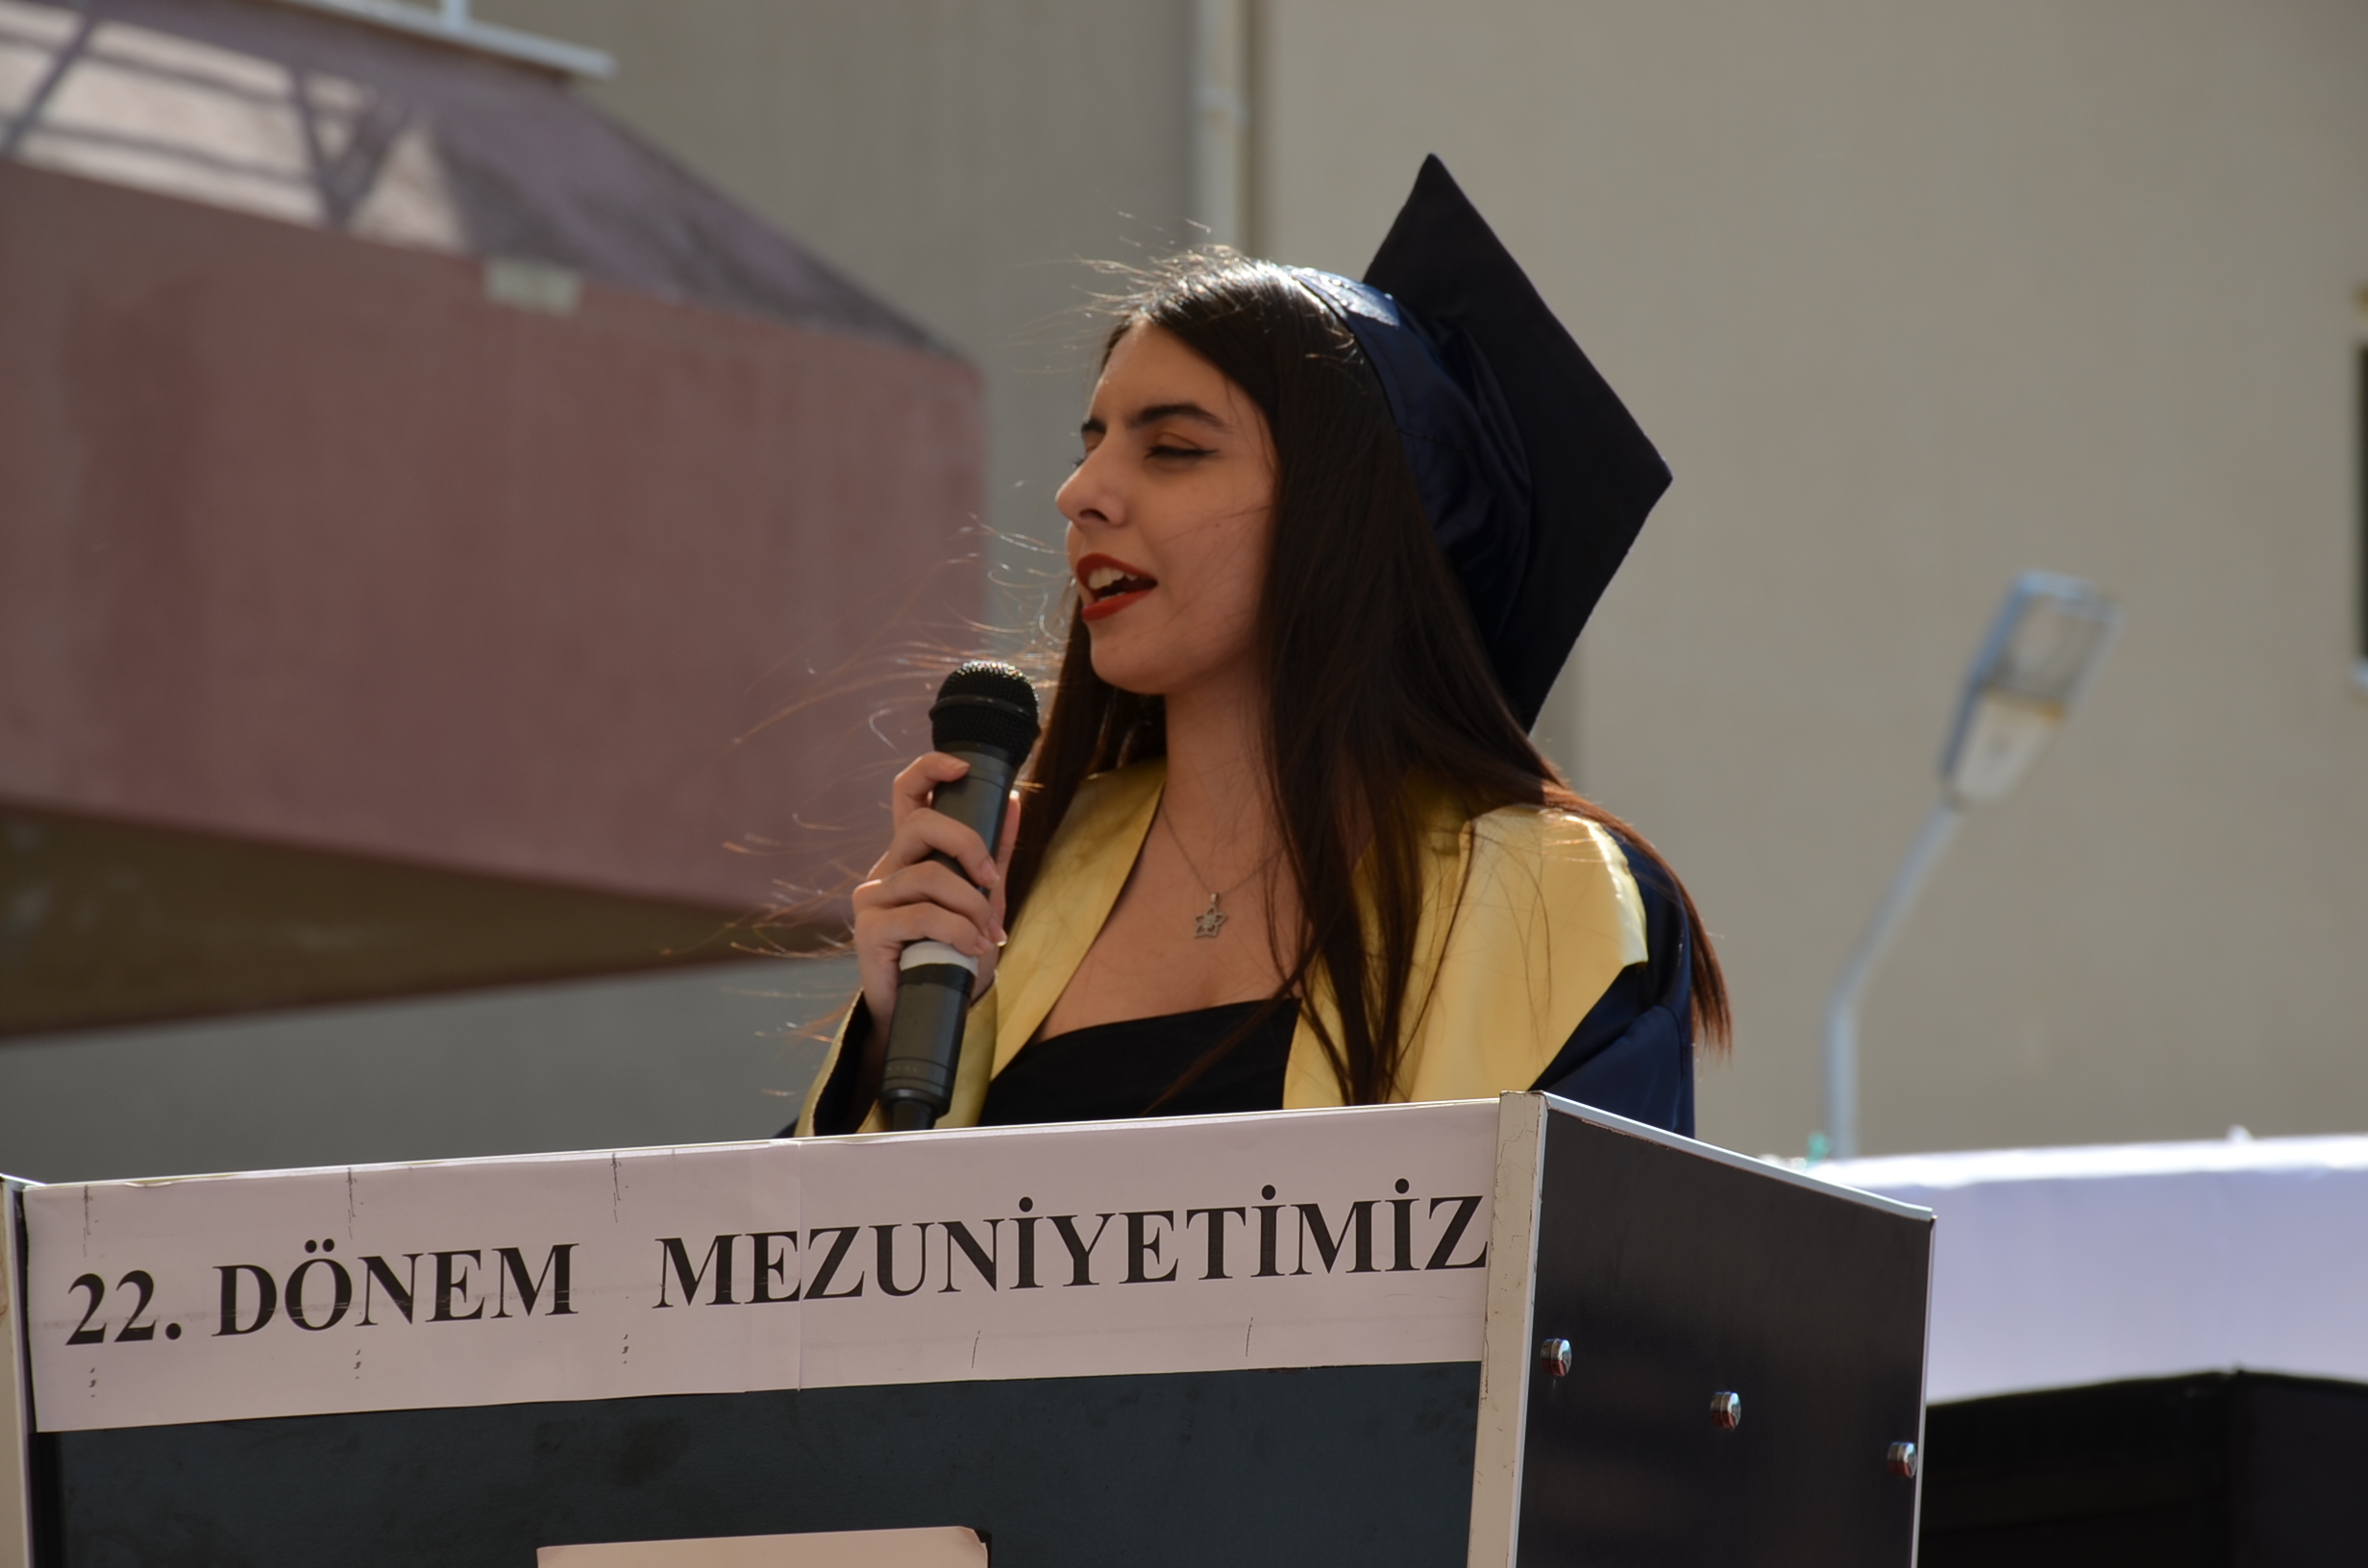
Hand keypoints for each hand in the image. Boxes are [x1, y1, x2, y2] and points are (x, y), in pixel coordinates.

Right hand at [851, 752, 1021, 1037]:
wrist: (927, 1010)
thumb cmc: (951, 952)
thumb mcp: (981, 900)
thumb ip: (993, 855)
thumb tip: (1014, 801)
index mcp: (910, 853)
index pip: (907, 794)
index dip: (930, 769)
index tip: (963, 767)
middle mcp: (886, 868)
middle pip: (919, 825)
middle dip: (968, 845)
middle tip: (991, 881)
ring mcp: (873, 897)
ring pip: (928, 875)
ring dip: (970, 905)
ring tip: (986, 934)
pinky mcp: (870, 928)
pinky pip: (920, 914)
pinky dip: (957, 931)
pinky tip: (972, 948)